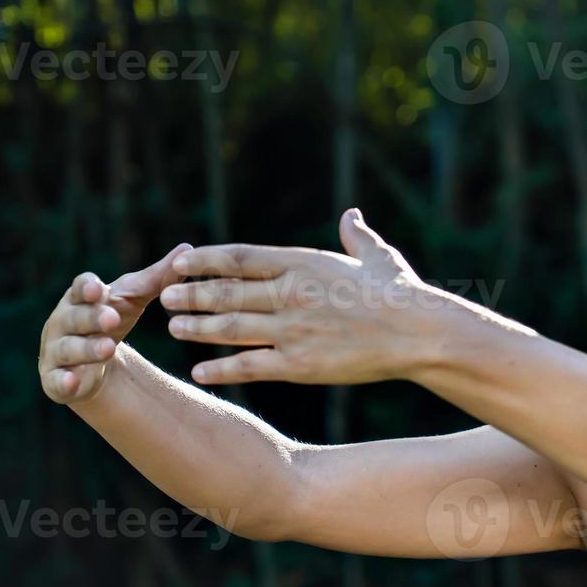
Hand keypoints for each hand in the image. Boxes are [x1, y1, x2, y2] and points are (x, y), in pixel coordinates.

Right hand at [38, 243, 192, 403]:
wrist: (96, 363)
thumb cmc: (112, 319)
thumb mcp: (134, 299)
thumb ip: (157, 277)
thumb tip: (188, 248)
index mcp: (81, 298)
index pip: (80, 288)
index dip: (87, 288)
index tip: (99, 289)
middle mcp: (63, 321)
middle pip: (75, 317)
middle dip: (92, 318)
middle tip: (111, 318)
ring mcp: (56, 351)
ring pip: (68, 348)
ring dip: (86, 348)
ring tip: (107, 349)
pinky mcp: (55, 380)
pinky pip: (56, 381)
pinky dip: (63, 382)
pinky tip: (72, 383)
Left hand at [162, 208, 445, 385]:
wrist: (420, 333)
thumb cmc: (402, 292)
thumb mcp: (378, 257)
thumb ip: (357, 236)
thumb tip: (352, 214)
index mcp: (305, 263)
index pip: (242, 258)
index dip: (207, 260)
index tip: (183, 262)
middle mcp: (293, 294)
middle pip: (228, 292)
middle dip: (193, 295)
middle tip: (166, 296)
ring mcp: (294, 330)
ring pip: (232, 329)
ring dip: (198, 328)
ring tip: (175, 328)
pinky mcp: (301, 365)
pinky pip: (251, 366)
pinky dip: (222, 370)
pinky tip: (200, 372)